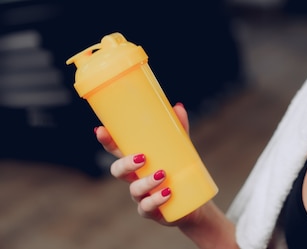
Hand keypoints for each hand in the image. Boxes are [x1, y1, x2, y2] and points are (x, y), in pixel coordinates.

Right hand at [94, 103, 195, 225]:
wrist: (193, 203)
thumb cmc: (180, 172)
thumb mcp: (181, 148)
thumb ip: (179, 129)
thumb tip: (178, 107)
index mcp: (136, 161)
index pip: (116, 151)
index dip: (106, 142)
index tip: (101, 130)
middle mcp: (134, 179)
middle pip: (118, 171)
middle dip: (125, 164)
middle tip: (142, 157)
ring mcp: (141, 196)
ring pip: (134, 190)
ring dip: (146, 182)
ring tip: (162, 174)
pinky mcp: (152, 211)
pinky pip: (147, 207)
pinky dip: (156, 200)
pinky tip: (167, 192)